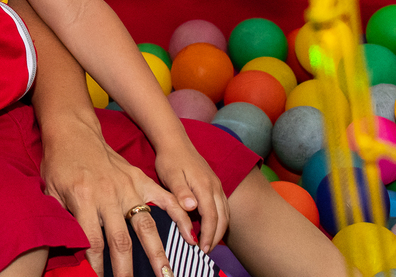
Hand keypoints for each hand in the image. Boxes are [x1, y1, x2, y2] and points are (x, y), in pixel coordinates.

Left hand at [41, 119, 193, 276]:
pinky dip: (179, 218)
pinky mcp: (140, 179)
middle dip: (127, 268)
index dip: (98, 265)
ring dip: (157, 253)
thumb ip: (63, 218)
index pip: (94, 241)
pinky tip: (191, 237)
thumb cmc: (59, 163)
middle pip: (121, 240)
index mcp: (84, 199)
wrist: (73, 131)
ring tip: (166, 274)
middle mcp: (108, 195)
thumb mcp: (52, 191)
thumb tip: (70, 246)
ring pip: (146, 226)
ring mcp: (128, 187)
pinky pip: (164, 199)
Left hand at [153, 139, 229, 253]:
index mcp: (204, 186)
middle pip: (222, 218)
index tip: (201, 248)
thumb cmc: (170, 160)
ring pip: (225, 213)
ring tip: (208, 244)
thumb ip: (181, 192)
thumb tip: (192, 207)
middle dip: (215, 237)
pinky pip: (223, 207)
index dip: (208, 234)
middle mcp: (215, 187)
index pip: (211, 216)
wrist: (175, 142)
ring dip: (219, 230)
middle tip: (205, 252)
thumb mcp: (171, 175)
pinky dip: (220, 220)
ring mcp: (217, 186)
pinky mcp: (215, 185)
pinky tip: (212, 227)